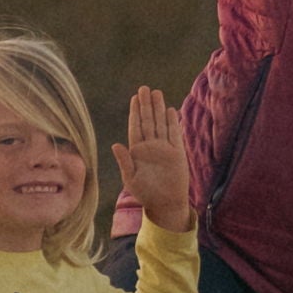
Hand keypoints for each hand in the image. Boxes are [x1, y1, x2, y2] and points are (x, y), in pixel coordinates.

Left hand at [114, 85, 190, 226]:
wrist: (165, 203)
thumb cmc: (145, 193)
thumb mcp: (131, 179)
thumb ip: (124, 161)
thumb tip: (115, 145)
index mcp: (137, 151)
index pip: (136, 127)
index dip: (135, 112)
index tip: (134, 98)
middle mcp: (150, 146)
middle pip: (148, 121)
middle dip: (146, 105)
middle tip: (144, 88)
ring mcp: (164, 148)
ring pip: (161, 124)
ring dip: (159, 109)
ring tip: (157, 93)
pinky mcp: (177, 152)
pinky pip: (174, 134)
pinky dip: (172, 122)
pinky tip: (170, 110)